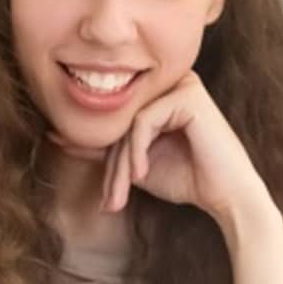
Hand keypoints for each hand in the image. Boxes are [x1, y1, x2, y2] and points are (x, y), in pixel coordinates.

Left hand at [55, 73, 271, 227]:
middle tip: (109, 200)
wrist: (226, 196)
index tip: (70, 160)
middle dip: (112, 165)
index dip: (97, 150)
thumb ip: (102, 148)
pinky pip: (144, 121)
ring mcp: (181, 85)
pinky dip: (137, 150)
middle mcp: (169, 83)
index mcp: (158, 95)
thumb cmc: (186, 179)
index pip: (116, 119)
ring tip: (122, 194)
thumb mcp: (134, 164)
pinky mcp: (188, 95)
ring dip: (122, 163)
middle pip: (121, 120)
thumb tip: (56, 135)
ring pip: (128, 122)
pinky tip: (142, 174)